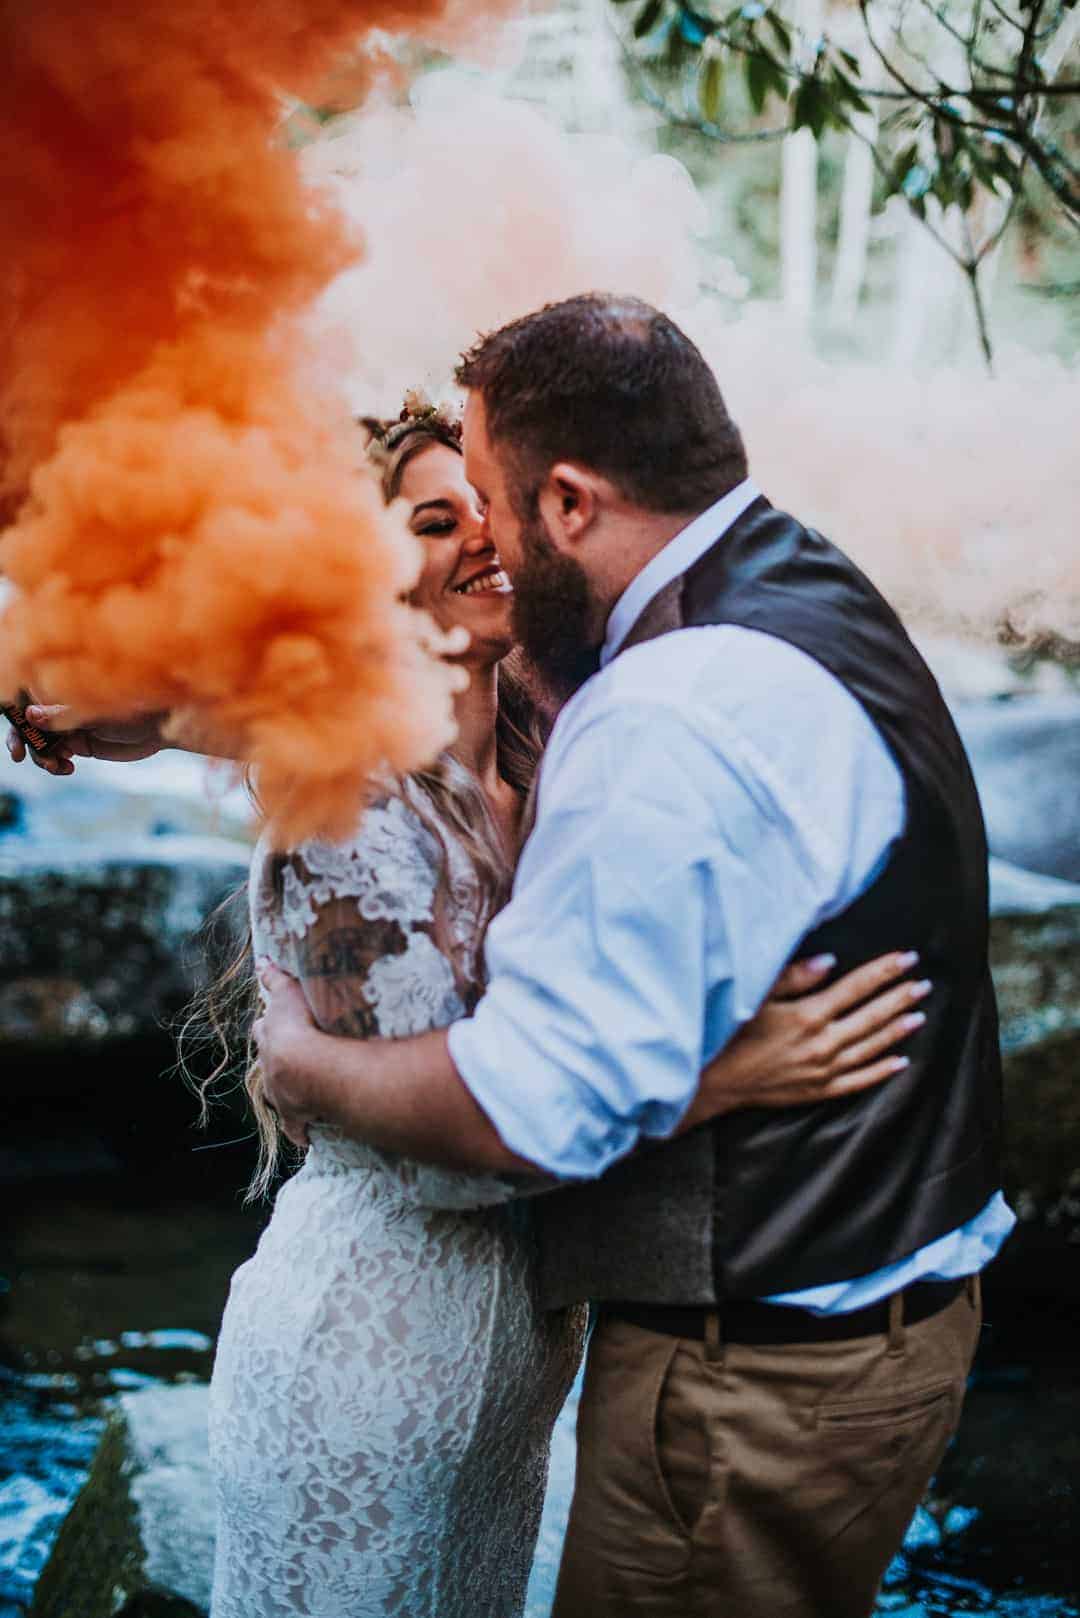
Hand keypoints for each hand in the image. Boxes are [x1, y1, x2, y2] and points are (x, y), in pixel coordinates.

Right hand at [5, 701, 168, 775]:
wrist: (160, 725)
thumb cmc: (130, 707)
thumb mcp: (93, 712)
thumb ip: (61, 715)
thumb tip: (28, 715)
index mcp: (60, 690)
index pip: (26, 704)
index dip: (15, 722)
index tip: (16, 742)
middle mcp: (61, 707)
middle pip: (29, 727)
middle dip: (28, 744)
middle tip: (35, 759)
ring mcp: (69, 726)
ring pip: (41, 745)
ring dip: (42, 757)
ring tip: (58, 766)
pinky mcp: (80, 744)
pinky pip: (57, 756)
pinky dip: (55, 764)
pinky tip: (67, 768)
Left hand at [253, 960, 320, 1147]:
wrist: (307, 1067)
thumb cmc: (302, 1025)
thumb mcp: (289, 994)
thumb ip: (276, 978)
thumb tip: (261, 960)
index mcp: (270, 1037)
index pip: (263, 1030)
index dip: (269, 1026)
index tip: (274, 1025)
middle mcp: (269, 1066)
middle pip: (266, 1061)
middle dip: (274, 1058)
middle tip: (288, 1056)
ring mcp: (280, 1093)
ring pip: (277, 1094)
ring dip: (287, 1093)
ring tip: (300, 1093)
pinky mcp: (295, 1116)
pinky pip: (296, 1128)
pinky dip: (300, 1131)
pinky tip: (305, 1137)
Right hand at [682, 951, 929, 1127]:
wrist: (714, 1081)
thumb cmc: (730, 1033)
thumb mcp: (757, 997)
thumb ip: (794, 977)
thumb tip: (831, 961)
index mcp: (808, 1015)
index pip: (856, 987)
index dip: (884, 971)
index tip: (907, 959)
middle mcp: (822, 1043)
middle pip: (871, 1016)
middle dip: (899, 997)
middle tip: (923, 984)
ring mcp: (823, 1070)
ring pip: (871, 1047)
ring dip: (897, 1030)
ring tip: (919, 1015)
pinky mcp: (818, 1090)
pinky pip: (858, 1081)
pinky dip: (881, 1071)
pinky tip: (900, 1061)